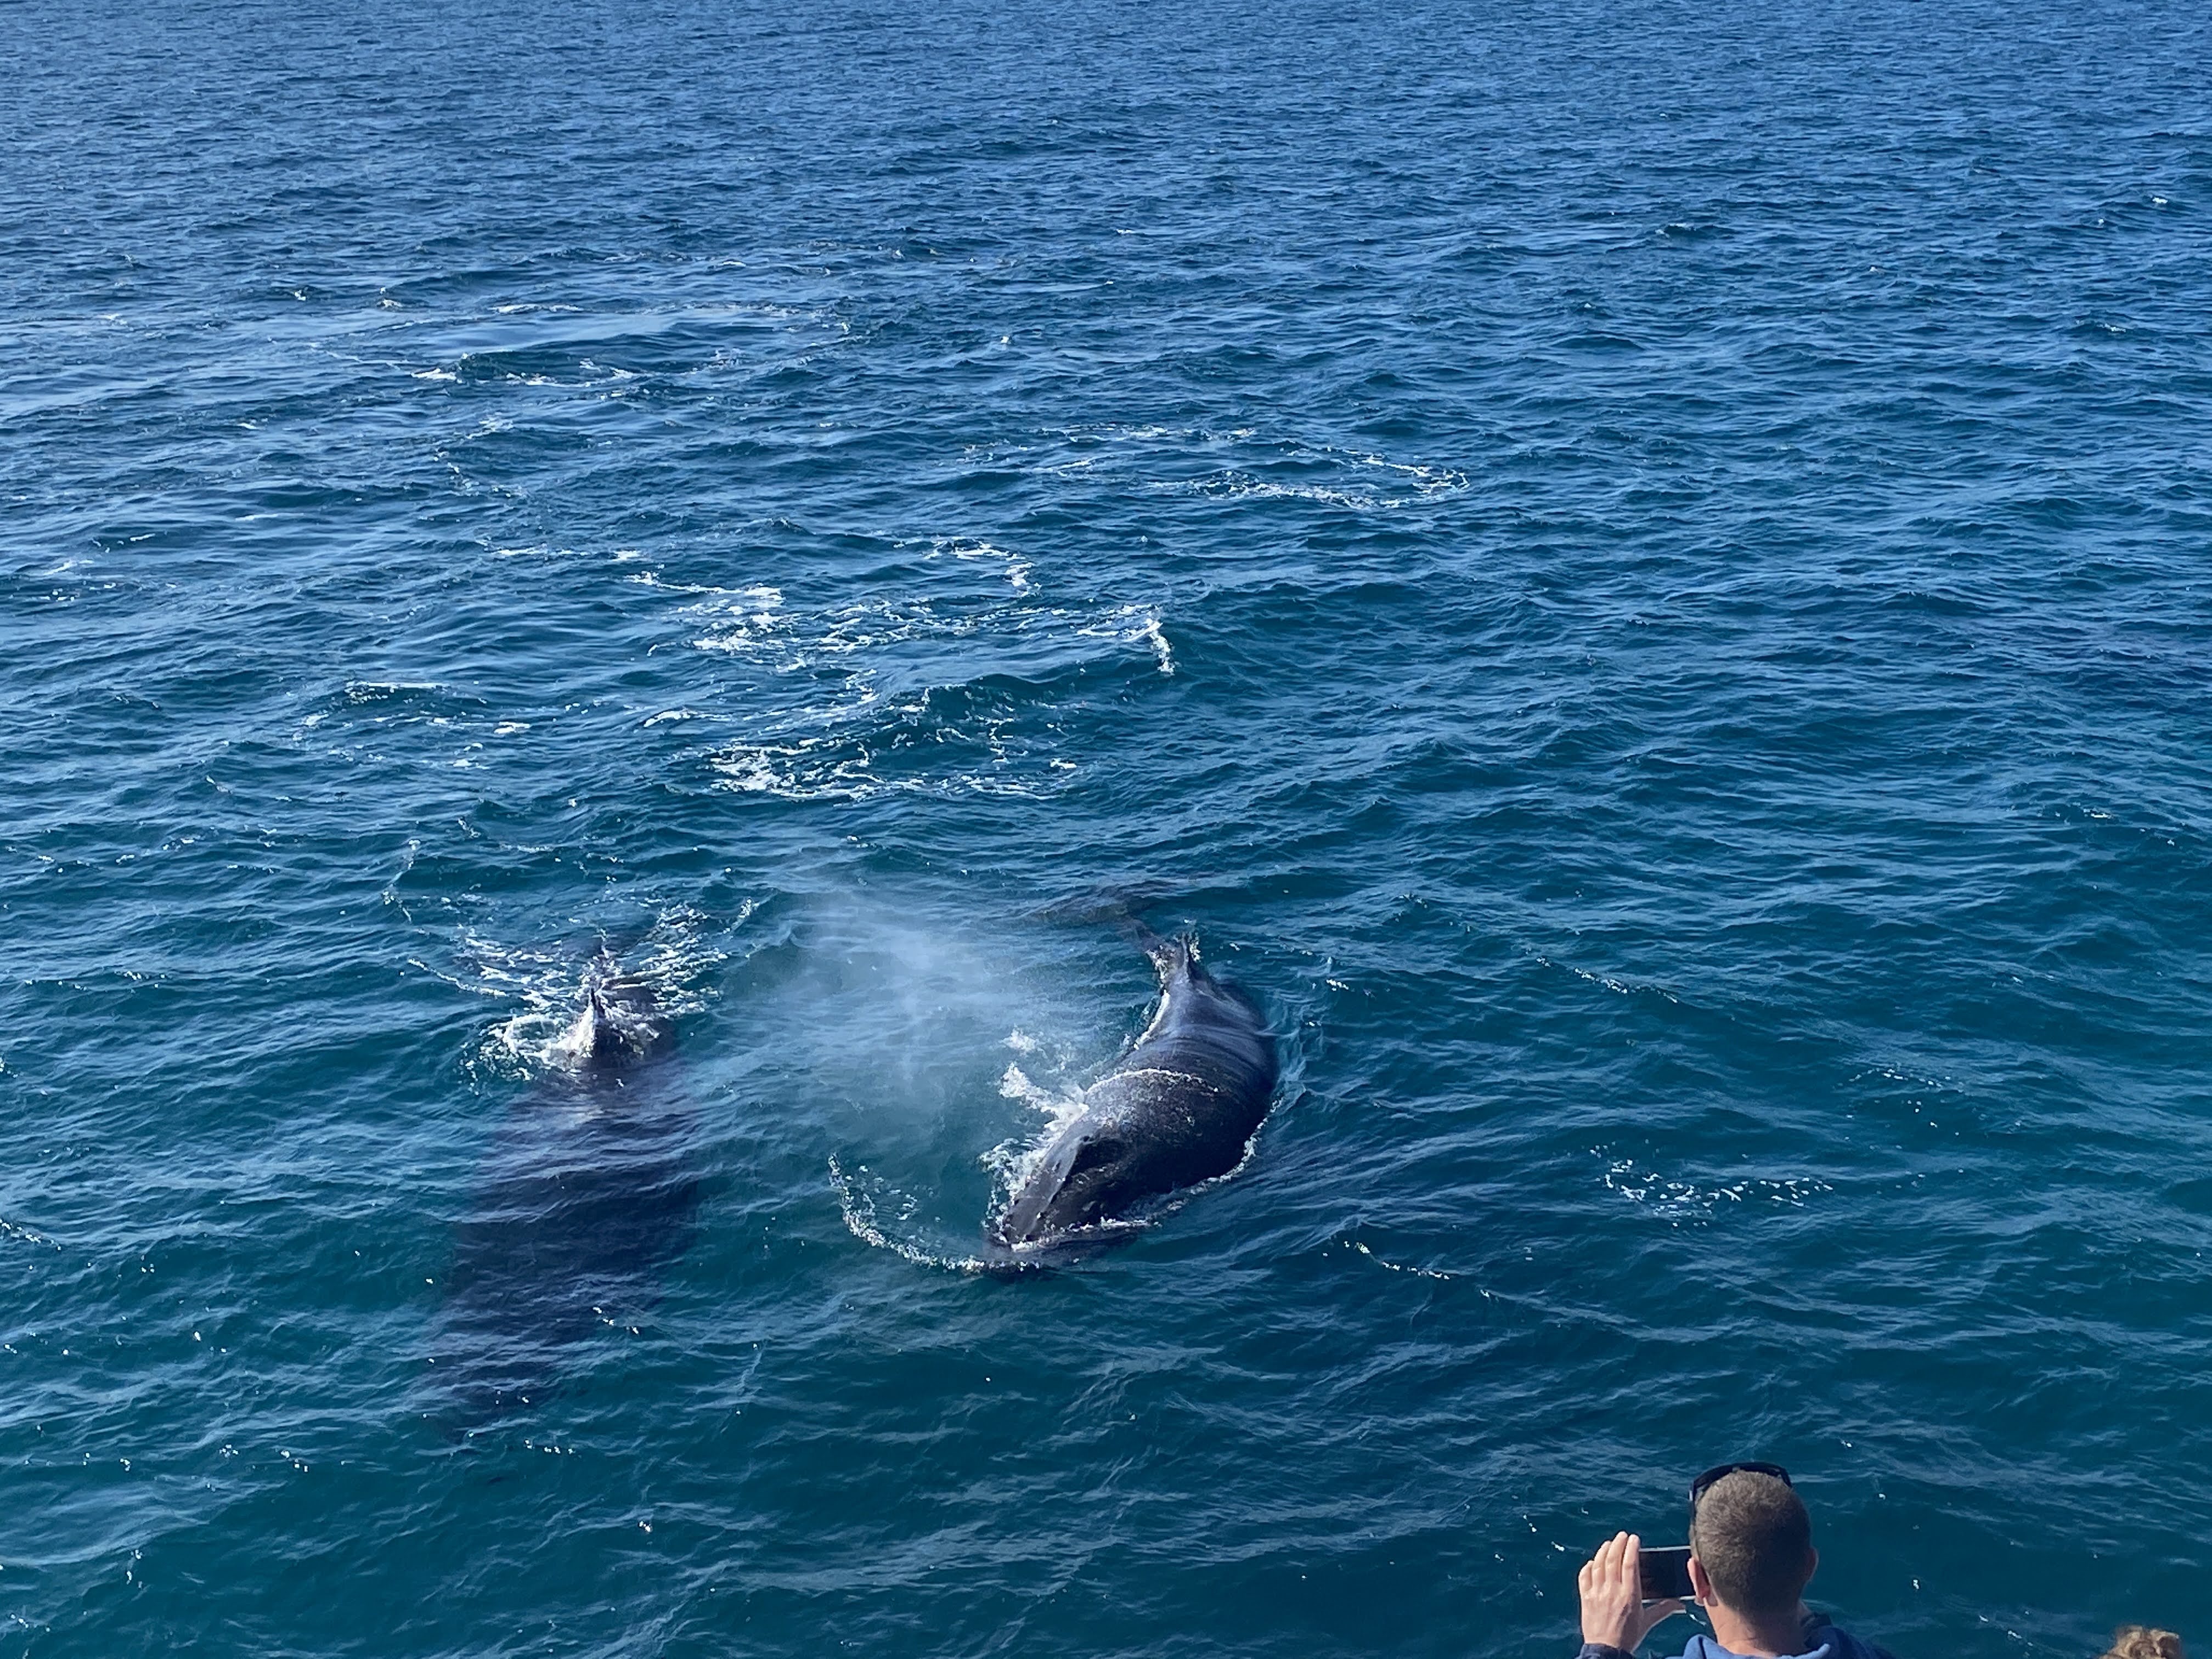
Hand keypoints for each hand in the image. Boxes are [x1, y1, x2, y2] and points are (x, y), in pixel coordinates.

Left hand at [1578, 1532, 1685, 1652]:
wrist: (1607, 1651)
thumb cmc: (1629, 1637)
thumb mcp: (1647, 1622)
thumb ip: (1663, 1609)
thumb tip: (1680, 1603)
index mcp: (1630, 1596)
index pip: (1630, 1565)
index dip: (1631, 1549)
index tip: (1634, 1539)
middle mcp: (1612, 1592)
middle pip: (1613, 1560)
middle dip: (1618, 1544)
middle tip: (1622, 1535)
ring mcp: (1597, 1593)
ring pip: (1599, 1565)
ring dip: (1603, 1551)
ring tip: (1609, 1543)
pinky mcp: (1586, 1598)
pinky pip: (1585, 1577)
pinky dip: (1589, 1566)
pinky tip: (1593, 1562)